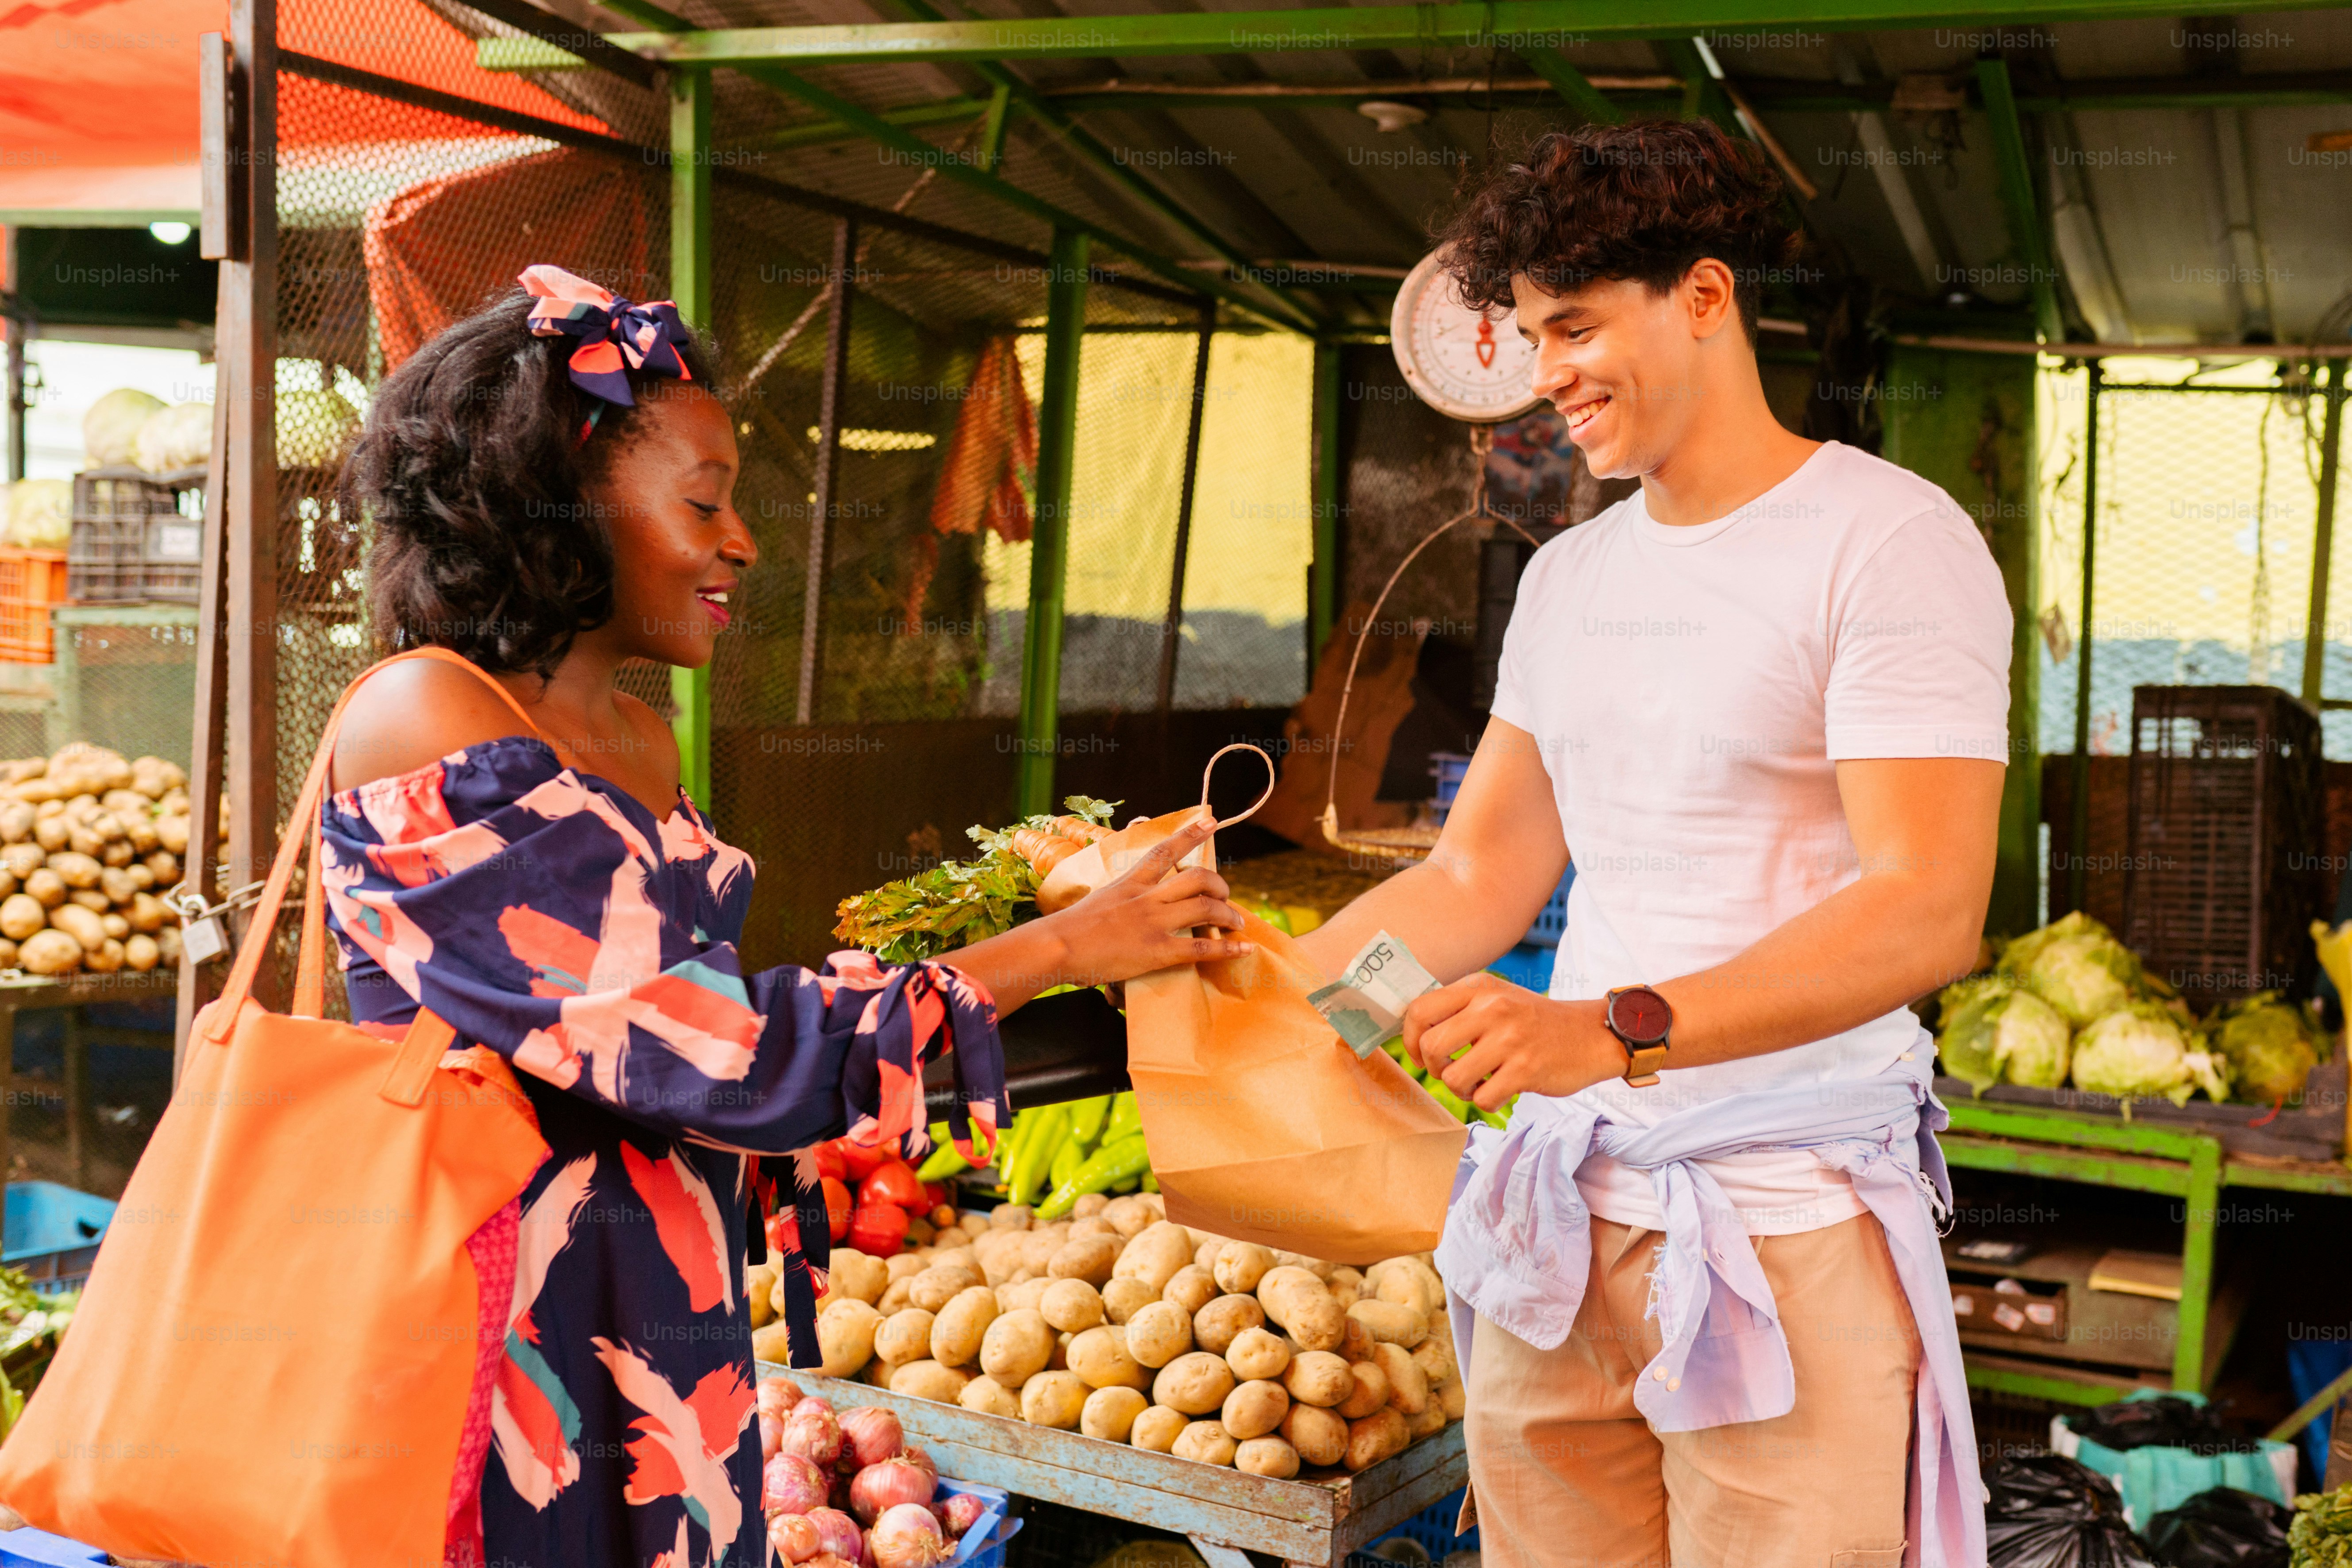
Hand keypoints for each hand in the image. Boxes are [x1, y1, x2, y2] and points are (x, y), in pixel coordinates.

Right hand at [1040, 816, 1251, 987]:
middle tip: (1226, 895)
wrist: (1056, 946)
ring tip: (1237, 923)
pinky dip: (1227, 948)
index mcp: (1130, 882)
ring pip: (1206, 908)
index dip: (1190, 834)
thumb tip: (1124, 908)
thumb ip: (1118, 900)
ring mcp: (1154, 922)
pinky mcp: (1157, 950)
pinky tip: (1243, 949)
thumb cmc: (1069, 928)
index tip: (1210, 820)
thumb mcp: (1097, 901)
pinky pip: (1201, 947)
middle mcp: (1147, 897)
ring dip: (1228, 914)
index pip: (1164, 851)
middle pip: (1197, 879)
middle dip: (1219, 884)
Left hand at [1400, 974, 1622, 1109]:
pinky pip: (1483, 1098)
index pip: (1419, 1010)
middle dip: (1434, 1067)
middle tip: (1451, 1070)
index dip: (1409, 1039)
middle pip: (1430, 1046)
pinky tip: (1499, 1091)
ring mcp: (1510, 1039)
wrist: (1591, 1034)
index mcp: (1479, 988)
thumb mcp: (1497, 997)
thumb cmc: (1535, 1021)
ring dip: (1461, 1089)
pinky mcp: (1526, 1069)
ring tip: (1478, 1082)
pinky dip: (1486, 1102)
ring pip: (1453, 1077)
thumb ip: (1459, 1007)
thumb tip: (1412, 1031)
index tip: (1420, 1054)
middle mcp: (1492, 1008)